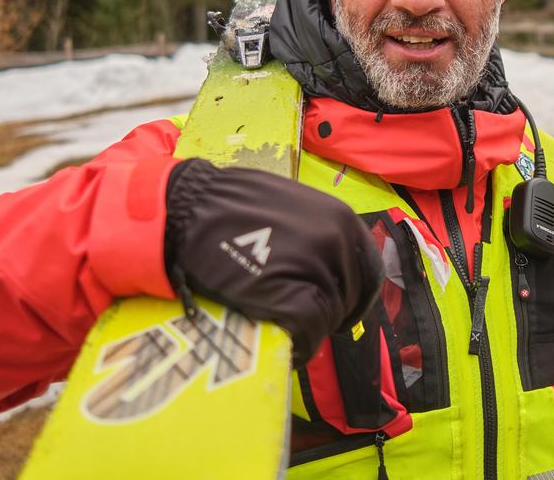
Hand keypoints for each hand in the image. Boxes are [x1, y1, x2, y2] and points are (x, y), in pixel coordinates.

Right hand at [163, 158, 383, 366]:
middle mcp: (337, 243)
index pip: (368, 272)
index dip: (353, 296)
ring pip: (329, 317)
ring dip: (310, 331)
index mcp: (341, 220)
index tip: (337, 310)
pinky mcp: (295, 299)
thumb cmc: (226, 204)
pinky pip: (309, 333)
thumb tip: (325, 264)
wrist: (184, 210)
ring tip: (285, 333)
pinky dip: (300, 347)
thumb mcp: (288, 205)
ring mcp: (316, 271)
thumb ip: (315, 231)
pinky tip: (285, 348)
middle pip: (349, 298)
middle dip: (328, 314)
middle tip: (301, 323)